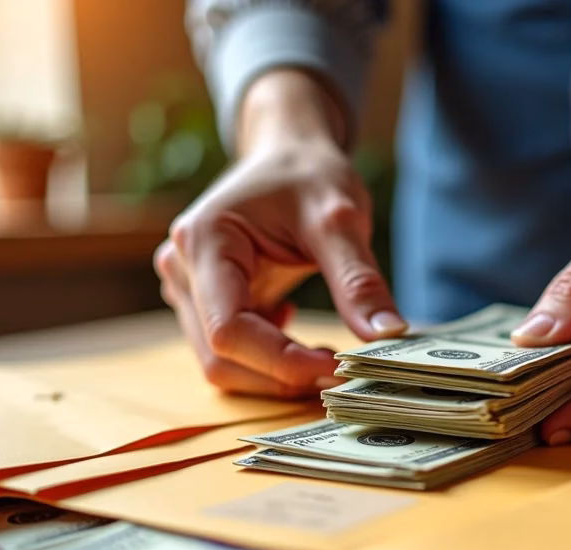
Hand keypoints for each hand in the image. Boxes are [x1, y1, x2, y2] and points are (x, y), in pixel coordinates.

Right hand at [155, 71, 406, 397]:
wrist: (288, 153)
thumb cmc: (308, 174)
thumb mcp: (341, 219)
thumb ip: (359, 280)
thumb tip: (387, 336)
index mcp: (204, 241)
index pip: (229, 330)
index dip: (281, 361)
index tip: (337, 368)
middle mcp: (182, 268)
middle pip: (220, 357)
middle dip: (281, 375)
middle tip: (341, 372)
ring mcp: (188, 289)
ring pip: (223, 365)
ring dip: (276, 375)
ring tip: (327, 357)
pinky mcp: (204, 304)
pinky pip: (231, 354)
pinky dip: (270, 363)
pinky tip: (303, 342)